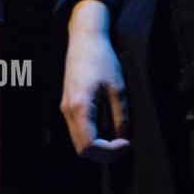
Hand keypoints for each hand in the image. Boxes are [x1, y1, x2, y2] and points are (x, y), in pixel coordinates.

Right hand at [61, 29, 130, 162]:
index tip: (127, 143)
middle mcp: (68, 110)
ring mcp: (66, 108)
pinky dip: (94, 136)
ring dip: (99, 146)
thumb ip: (120, 117)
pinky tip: (109, 127)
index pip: (91, 145)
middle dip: (105, 153)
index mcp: (80, 107)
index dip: (110, 152)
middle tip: (125, 145)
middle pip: (82, 149)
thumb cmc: (102, 60)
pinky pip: (79, 130)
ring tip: (119, 137)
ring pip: (79, 141)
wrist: (85, 40)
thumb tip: (123, 137)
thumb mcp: (119, 89)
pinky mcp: (68, 105)